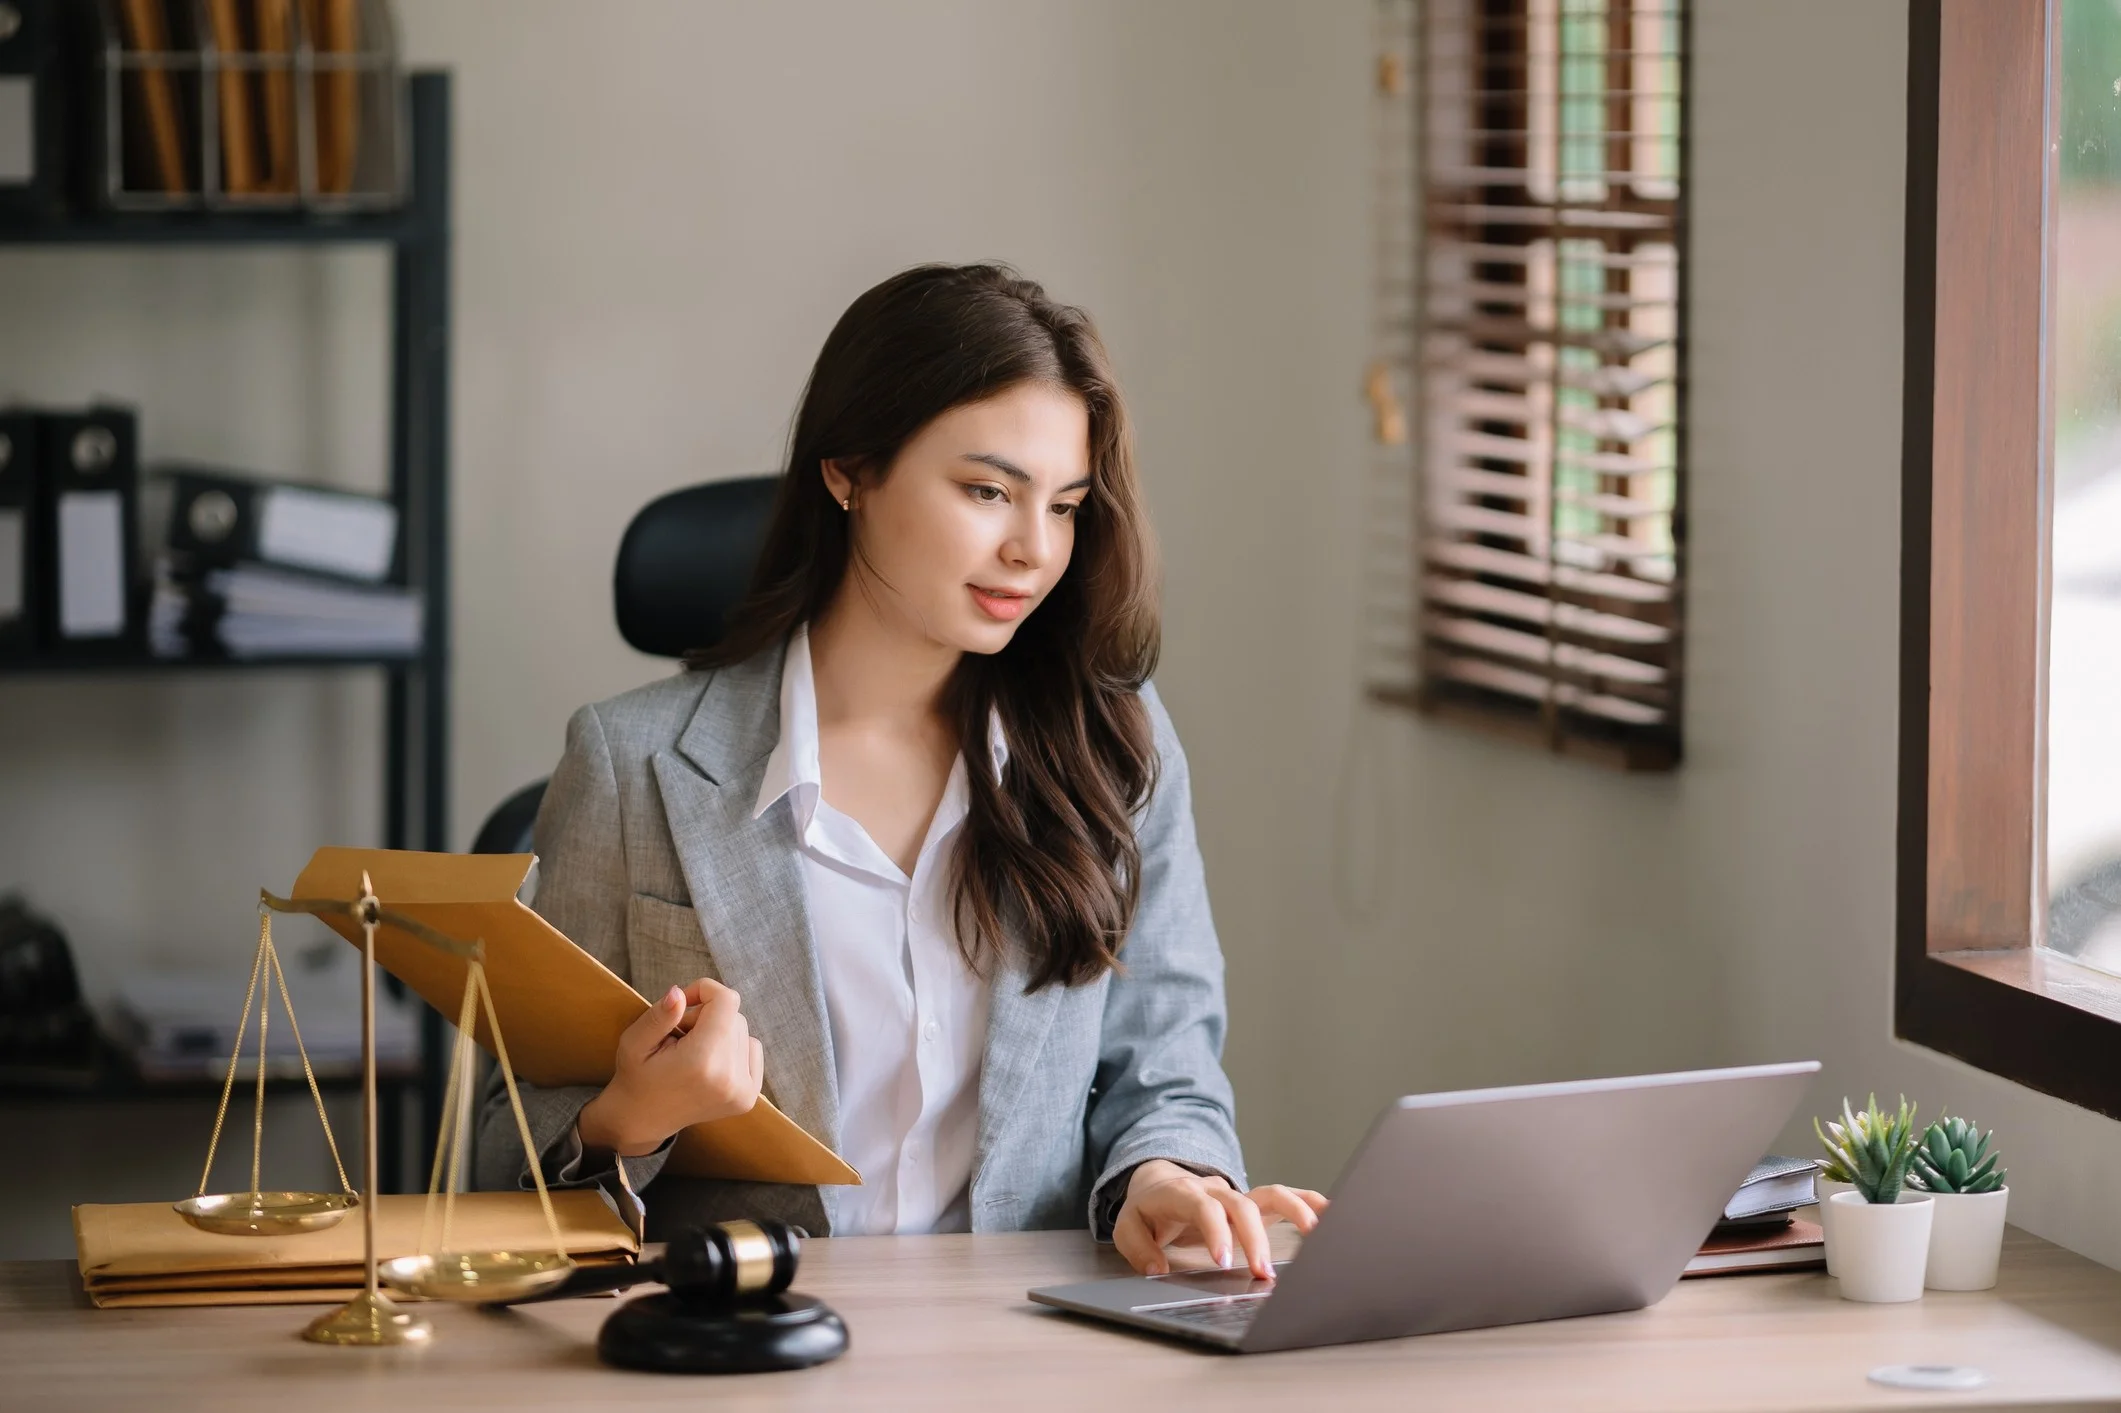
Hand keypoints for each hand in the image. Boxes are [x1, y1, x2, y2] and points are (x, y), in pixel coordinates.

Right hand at [576, 978, 763, 1156]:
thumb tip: (679, 992)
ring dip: (719, 1032)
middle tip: (680, 1037)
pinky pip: (752, 1049)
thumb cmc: (637, 1076)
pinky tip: (710, 1063)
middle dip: (707, 1017)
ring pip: (743, 1031)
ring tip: (692, 1052)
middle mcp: (729, 1078)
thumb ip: (659, 1016)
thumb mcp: (634, 1043)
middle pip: (734, 1016)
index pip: (726, 1000)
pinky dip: (733, 1047)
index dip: (703, 991)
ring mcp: (743, 1091)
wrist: (643, 1119)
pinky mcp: (749, 1097)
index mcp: (702, 1061)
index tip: (683, 1004)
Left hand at [1111, 1159, 1328, 1279]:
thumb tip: (1157, 1267)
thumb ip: (1138, 1248)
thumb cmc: (1149, 1211)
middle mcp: (1216, 1190)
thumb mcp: (1129, 1227)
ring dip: (1295, 1214)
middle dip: (1255, 1239)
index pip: (1202, 1206)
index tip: (1225, 1261)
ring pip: (1271, 1195)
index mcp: (1183, 1193)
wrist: (1159, 1185)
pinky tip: (1332, 1215)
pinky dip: (1310, 1203)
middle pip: (1241, 1206)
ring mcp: (1240, 1195)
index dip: (1215, 1230)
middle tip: (1263, 1274)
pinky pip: (1286, 1197)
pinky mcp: (1256, 1203)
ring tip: (1316, 1237)